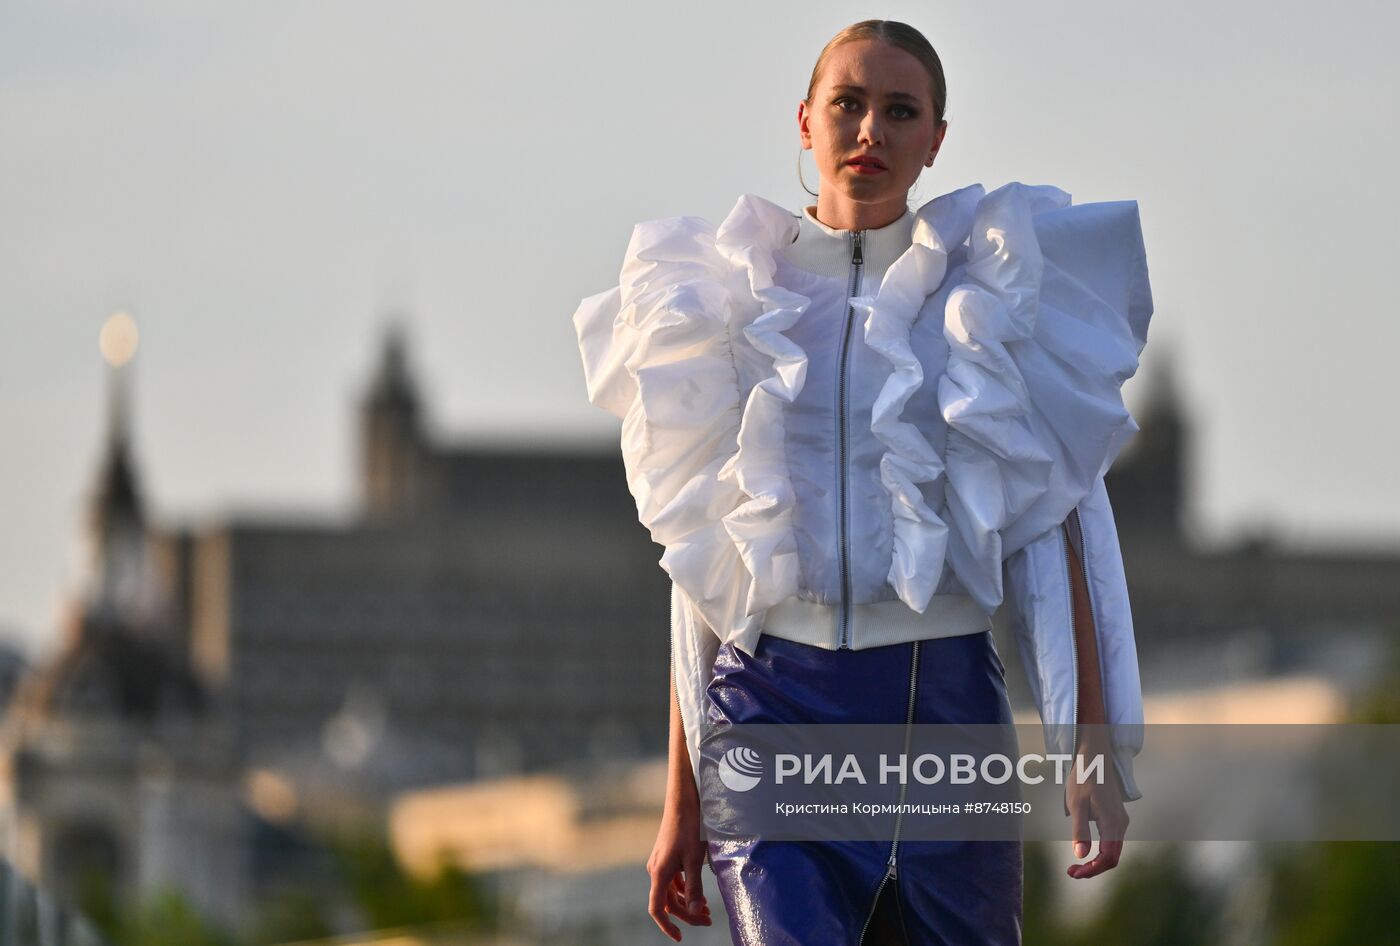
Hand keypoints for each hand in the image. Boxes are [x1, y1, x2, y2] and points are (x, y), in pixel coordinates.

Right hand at [647, 787, 712, 940]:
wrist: (683, 799)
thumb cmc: (689, 826)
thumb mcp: (694, 859)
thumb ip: (694, 886)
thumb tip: (693, 910)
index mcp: (660, 872)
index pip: (657, 909)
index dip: (667, 926)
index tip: (680, 937)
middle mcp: (656, 869)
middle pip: (668, 902)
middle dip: (686, 914)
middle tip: (707, 920)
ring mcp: (660, 862)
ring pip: (671, 891)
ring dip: (686, 902)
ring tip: (705, 909)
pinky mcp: (666, 856)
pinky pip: (673, 880)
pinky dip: (684, 889)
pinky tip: (698, 892)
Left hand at [1064, 741, 1128, 878]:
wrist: (1094, 757)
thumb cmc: (1083, 778)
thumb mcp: (1076, 805)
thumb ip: (1080, 830)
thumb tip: (1081, 855)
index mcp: (1112, 822)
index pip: (1108, 857)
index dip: (1092, 870)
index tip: (1073, 872)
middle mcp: (1121, 824)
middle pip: (1112, 857)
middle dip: (1093, 869)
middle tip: (1072, 872)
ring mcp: (1120, 821)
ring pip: (1113, 851)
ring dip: (1096, 862)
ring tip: (1076, 866)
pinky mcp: (1116, 818)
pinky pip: (1111, 842)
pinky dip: (1100, 852)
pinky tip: (1086, 853)